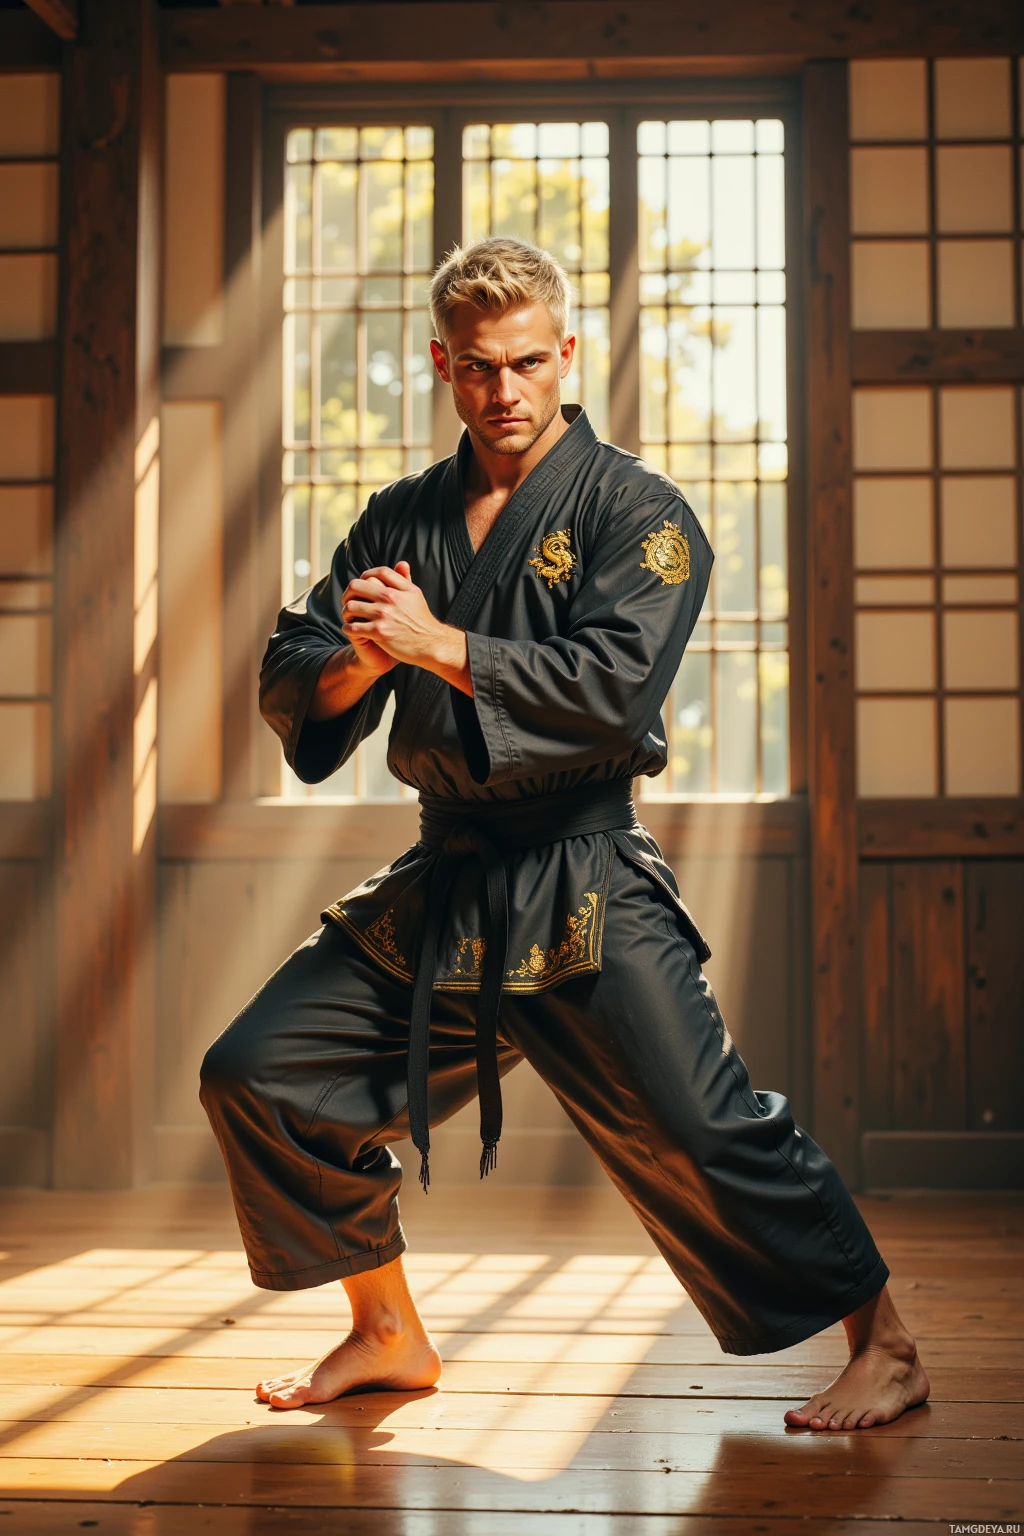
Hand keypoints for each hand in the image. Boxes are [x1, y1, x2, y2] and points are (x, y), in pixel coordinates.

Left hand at [342, 561, 464, 675]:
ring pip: (351, 607)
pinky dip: (347, 628)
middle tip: (347, 601)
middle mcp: (390, 599)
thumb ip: (405, 580)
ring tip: (348, 617)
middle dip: (348, 593)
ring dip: (346, 612)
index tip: (361, 583)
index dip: (365, 575)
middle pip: (357, 586)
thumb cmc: (422, 621)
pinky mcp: (379, 632)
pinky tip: (350, 629)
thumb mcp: (416, 596)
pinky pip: (352, 627)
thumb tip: (401, 563)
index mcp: (400, 588)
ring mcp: (383, 615)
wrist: (431, 645)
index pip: (377, 573)